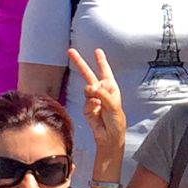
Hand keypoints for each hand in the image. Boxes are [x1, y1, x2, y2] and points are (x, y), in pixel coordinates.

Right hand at [68, 46, 127, 166]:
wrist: (109, 137)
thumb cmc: (116, 121)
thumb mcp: (114, 105)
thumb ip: (103, 94)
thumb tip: (92, 88)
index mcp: (111, 88)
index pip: (105, 71)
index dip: (101, 61)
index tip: (97, 50)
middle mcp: (101, 91)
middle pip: (88, 74)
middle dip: (80, 63)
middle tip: (70, 51)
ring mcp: (92, 99)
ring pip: (86, 89)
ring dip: (91, 94)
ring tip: (98, 102)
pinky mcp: (86, 108)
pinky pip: (86, 102)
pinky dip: (90, 106)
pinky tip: (96, 112)